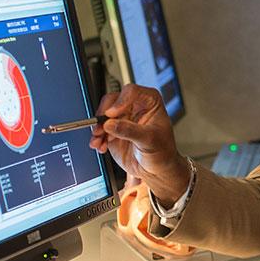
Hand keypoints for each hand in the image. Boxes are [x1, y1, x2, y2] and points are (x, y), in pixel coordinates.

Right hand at [88, 84, 188, 205]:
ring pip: (103, 115)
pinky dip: (97, 138)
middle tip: (101, 128)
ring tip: (98, 142)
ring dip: (98, 128)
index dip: (120, 101)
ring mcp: (122, 118)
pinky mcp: (112, 130)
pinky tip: (100, 146)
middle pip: (112, 101)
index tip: (112, 114)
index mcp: (149, 102)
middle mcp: (134, 106)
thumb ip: (130, 131)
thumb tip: (110, 124)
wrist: (156, 169)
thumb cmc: (162, 152)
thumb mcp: (150, 140)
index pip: (132, 92)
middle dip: (103, 115)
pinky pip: (99, 129)